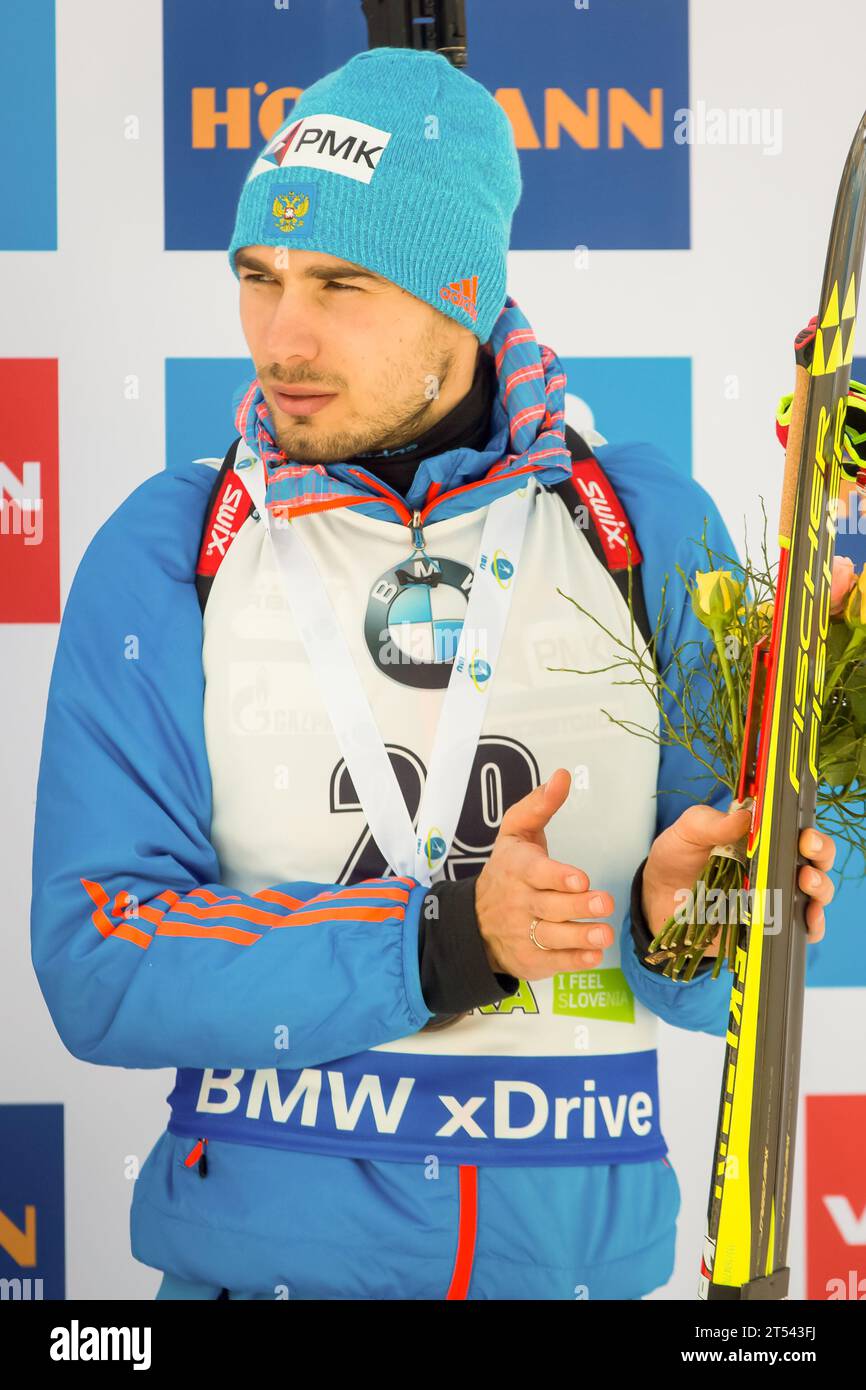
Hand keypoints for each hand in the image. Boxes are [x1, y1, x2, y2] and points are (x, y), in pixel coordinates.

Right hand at [475, 767, 614, 979]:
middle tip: (605, 903)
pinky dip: (573, 961)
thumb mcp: (516, 834)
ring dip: (580, 936)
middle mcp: (519, 902)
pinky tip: (593, 955)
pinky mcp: (529, 959)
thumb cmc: (507, 871)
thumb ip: (540, 805)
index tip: (580, 878)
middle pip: (550, 906)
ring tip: (604, 934)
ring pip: (553, 937)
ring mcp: (522, 934)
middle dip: (578, 906)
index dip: (557, 876)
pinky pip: (553, 962)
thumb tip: (563, 776)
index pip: (536, 873)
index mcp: (517, 869)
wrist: (474, 922)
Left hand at [641, 804, 834, 953]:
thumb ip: (710, 823)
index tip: (802, 832)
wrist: (658, 901)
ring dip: (819, 887)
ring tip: (805, 882)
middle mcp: (774, 866)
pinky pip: (801, 929)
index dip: (807, 829)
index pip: (796, 829)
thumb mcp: (687, 833)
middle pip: (816, 859)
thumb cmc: (677, 859)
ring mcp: (775, 897)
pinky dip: (811, 925)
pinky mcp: (770, 926)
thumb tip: (744, 816)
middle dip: (821, 853)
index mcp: (760, 838)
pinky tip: (807, 919)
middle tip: (808, 850)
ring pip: (815, 893)